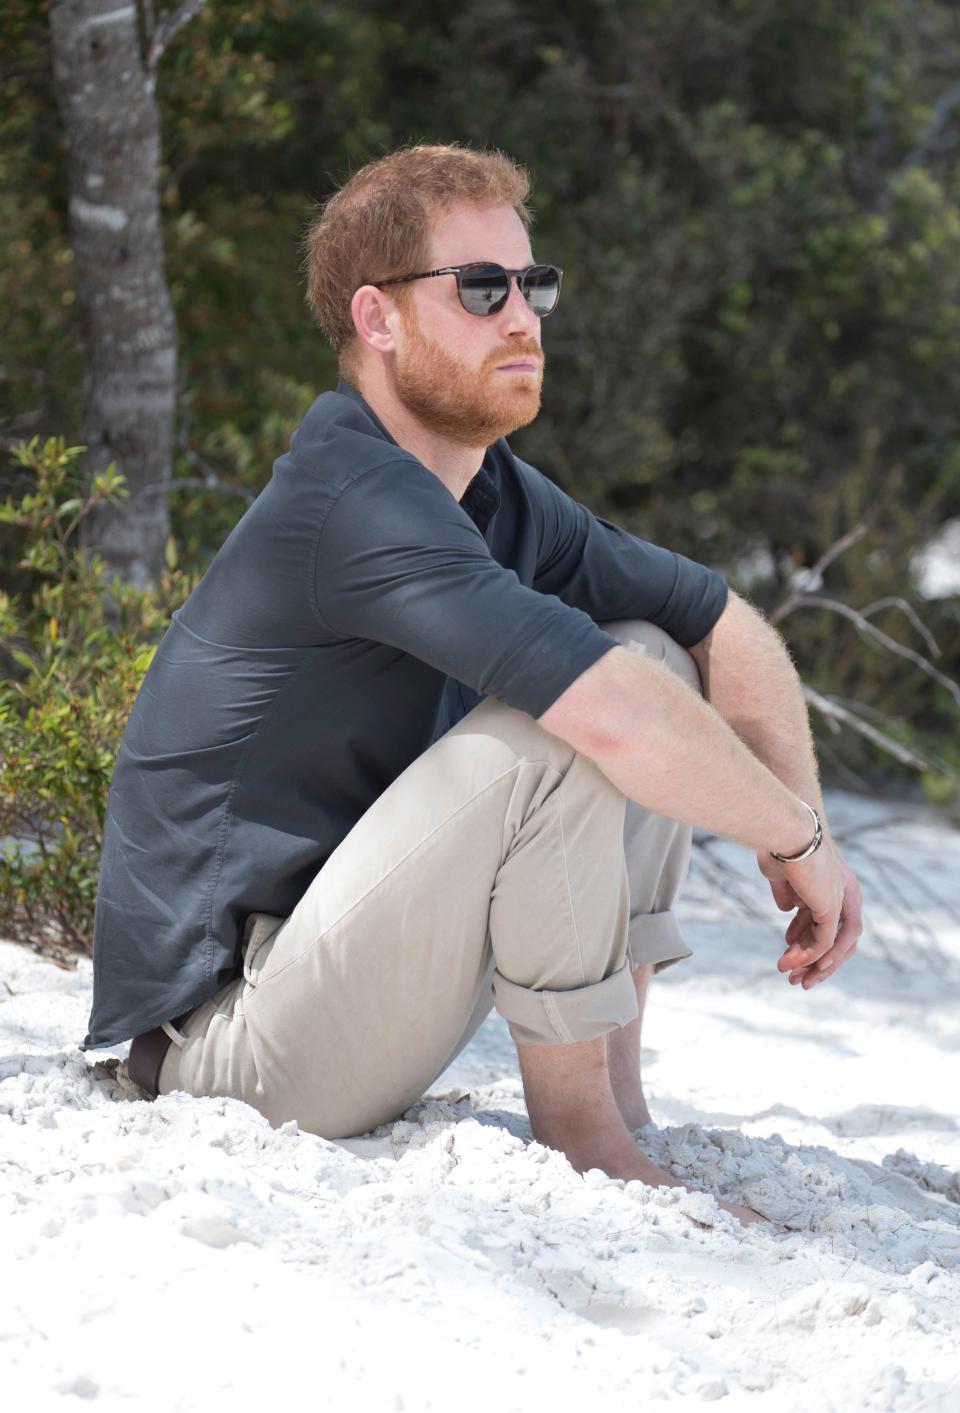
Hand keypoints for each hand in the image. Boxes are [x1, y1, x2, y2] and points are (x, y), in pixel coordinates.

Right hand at [756, 839, 863, 988]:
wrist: (784, 829)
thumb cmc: (780, 843)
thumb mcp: (781, 873)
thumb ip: (786, 892)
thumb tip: (786, 909)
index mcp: (836, 882)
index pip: (826, 919)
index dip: (806, 936)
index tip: (786, 947)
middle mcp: (847, 893)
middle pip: (839, 938)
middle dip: (815, 960)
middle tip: (794, 976)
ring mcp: (843, 901)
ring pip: (837, 945)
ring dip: (814, 964)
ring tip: (793, 978)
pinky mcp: (833, 908)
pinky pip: (826, 942)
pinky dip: (812, 956)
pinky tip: (795, 965)